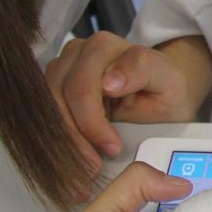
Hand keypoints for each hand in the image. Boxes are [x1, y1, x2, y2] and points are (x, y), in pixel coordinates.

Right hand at [43, 33, 207, 165]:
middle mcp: (76, 54)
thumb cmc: (163, 89)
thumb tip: (108, 82)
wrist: (157, 96)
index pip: (82, 86)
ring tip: (86, 164)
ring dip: (64, 140)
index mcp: (103, 47)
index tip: (113, 148)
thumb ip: (142, 69)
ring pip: (45, 107)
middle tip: (96, 165)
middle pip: (59, 97)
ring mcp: (60, 70)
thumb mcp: (168, 80)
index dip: (92, 122)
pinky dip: (56, 140)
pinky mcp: (51, 90)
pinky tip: (74, 158)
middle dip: (76, 136)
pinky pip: (42, 116)